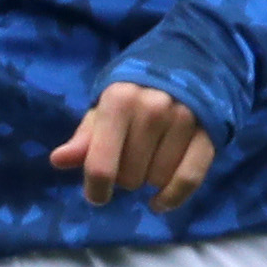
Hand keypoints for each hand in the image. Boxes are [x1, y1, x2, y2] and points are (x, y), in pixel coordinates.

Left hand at [47, 81, 215, 213]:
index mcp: (120, 100)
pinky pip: (189, 180)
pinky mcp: (208, 133)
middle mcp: (153, 108)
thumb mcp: (104, 108)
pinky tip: (160, 201)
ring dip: (149, 181)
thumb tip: (58, 160)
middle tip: (129, 160)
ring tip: (149, 160)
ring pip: (157, 180)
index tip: (97, 195)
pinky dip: (172, 198)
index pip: (101, 164)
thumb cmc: (135, 92)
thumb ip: (84, 137)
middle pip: (129, 177)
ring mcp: (184, 120)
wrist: (185, 65)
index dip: (96, 189)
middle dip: (124, 177)